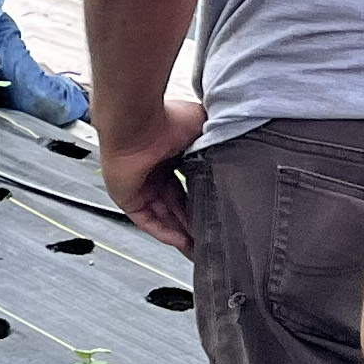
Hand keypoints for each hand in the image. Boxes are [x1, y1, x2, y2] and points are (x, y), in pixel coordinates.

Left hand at [99, 97, 206, 252]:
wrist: (138, 121)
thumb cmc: (167, 117)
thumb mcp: (203, 127)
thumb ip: (217, 140)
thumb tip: (237, 145)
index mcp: (170, 154)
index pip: (187, 184)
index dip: (202, 199)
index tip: (218, 212)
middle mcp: (154, 170)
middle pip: (176, 204)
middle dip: (193, 221)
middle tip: (211, 237)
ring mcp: (139, 185)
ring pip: (163, 215)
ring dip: (181, 231)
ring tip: (200, 247)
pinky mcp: (126, 197)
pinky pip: (147, 220)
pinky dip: (164, 232)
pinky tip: (182, 241)